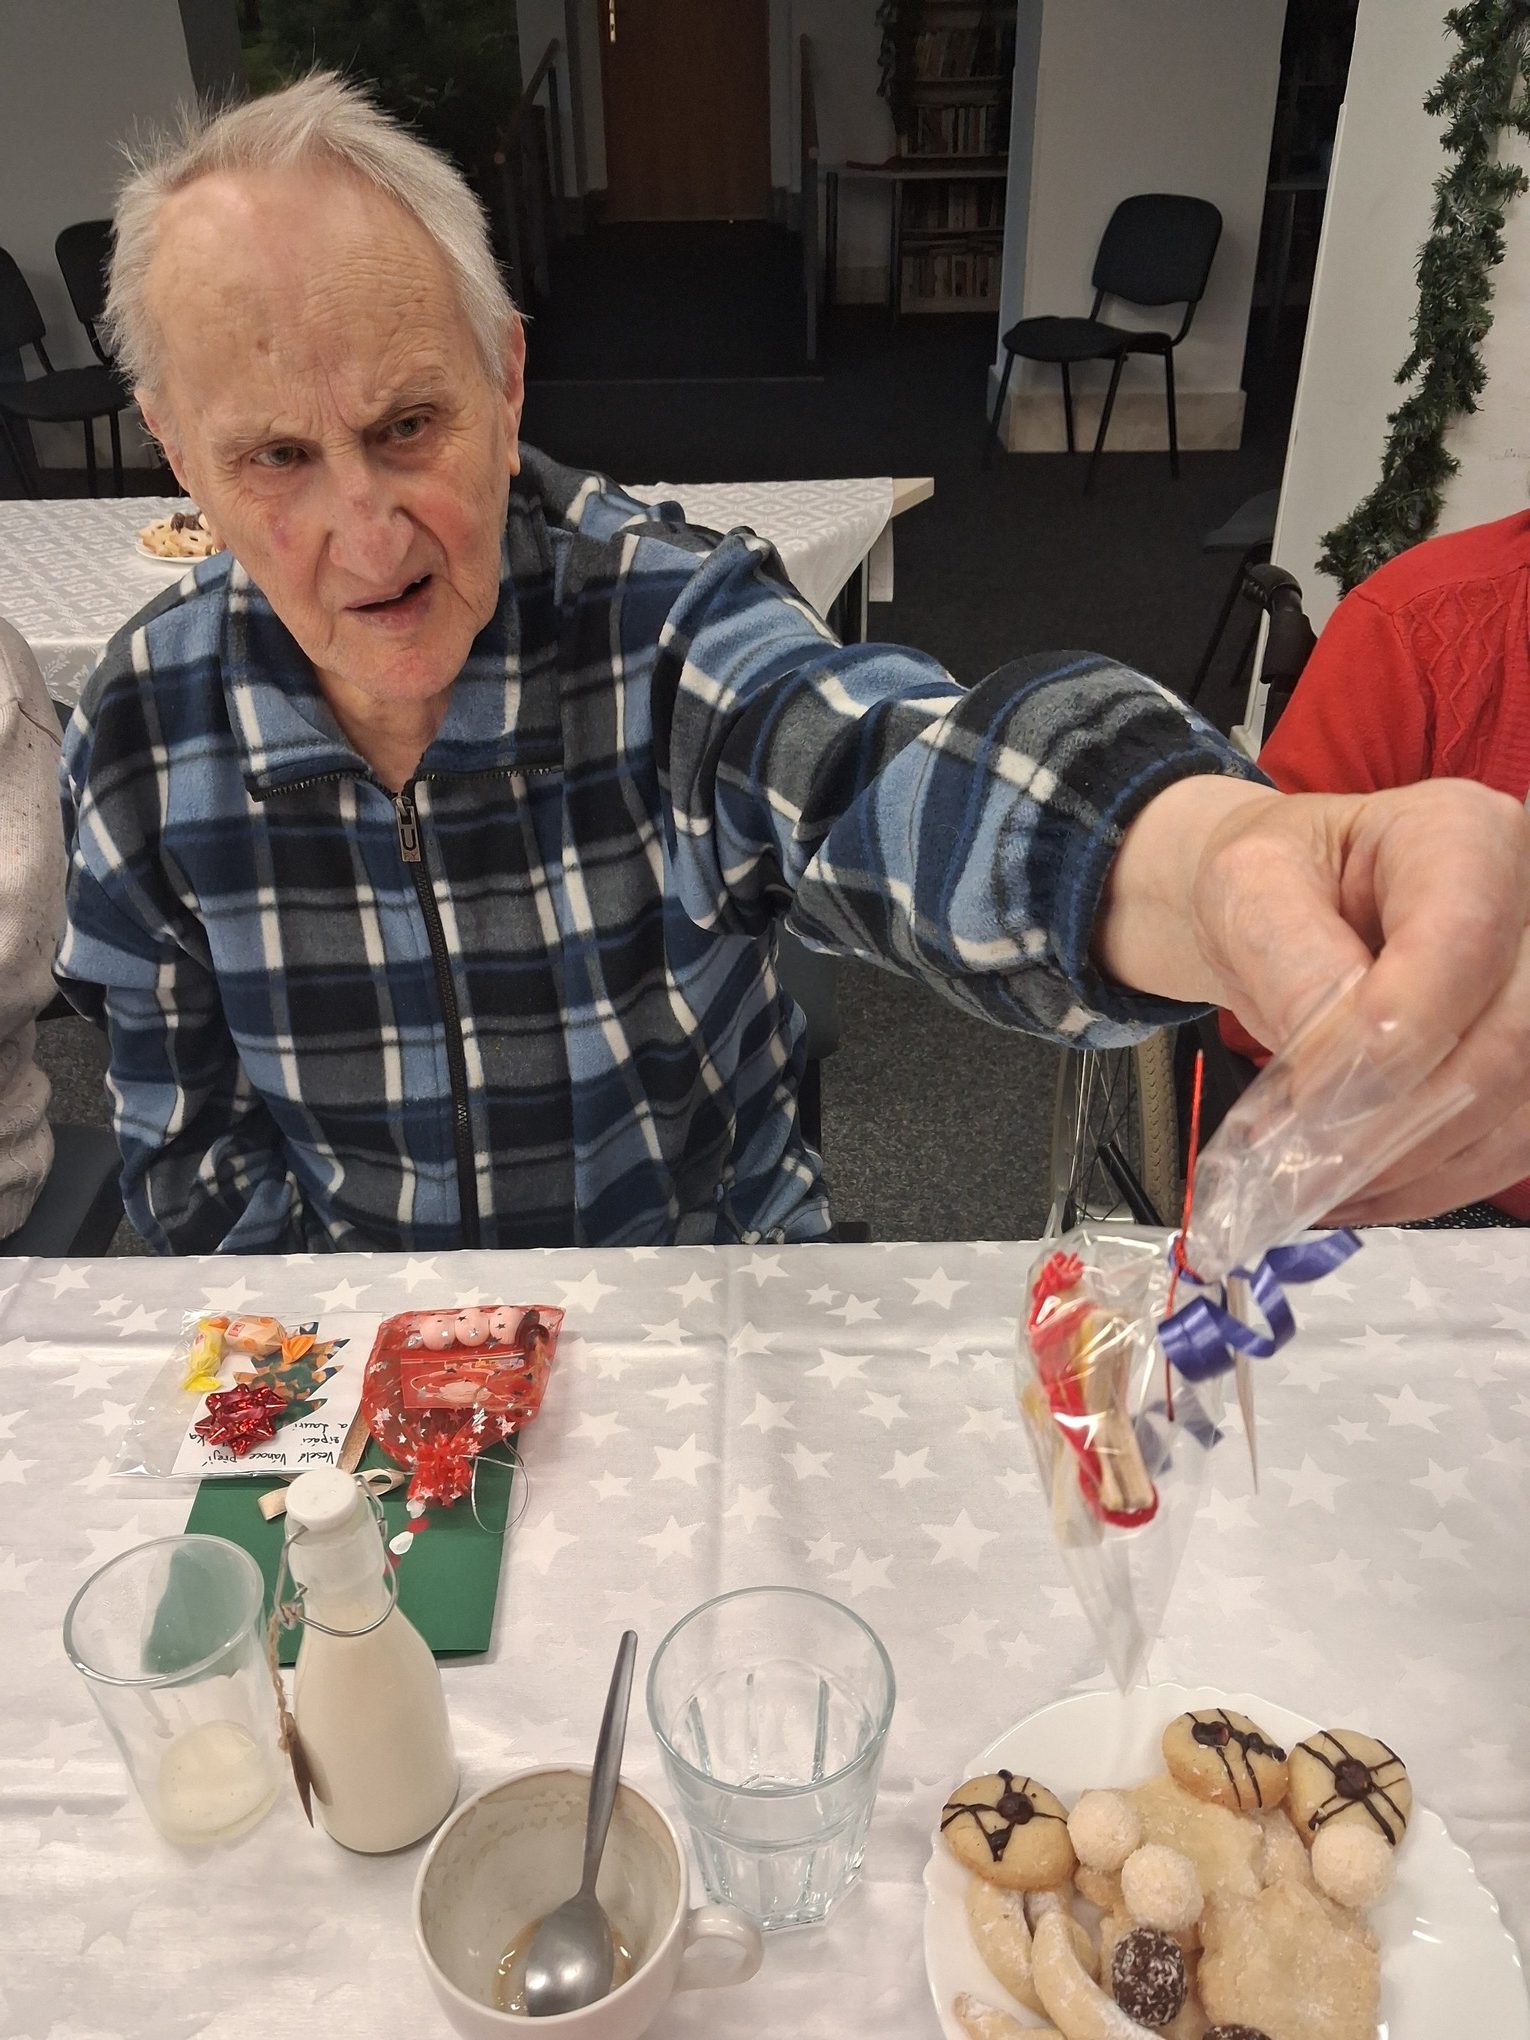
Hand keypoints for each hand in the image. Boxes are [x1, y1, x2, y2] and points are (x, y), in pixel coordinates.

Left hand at [1097, 774, 1529, 1222]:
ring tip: (1320, 1191)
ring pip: (1522, 1103)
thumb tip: (1330, 1080)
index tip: (1315, 1098)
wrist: (1288, 903)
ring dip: (1420, 1166)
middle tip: (1310, 1165)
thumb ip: (1293, 970)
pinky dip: (1435, 1181)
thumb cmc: (1274, 882)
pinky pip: (1513, 1140)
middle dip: (1405, 1118)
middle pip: (1513, 1035)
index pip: (1463, 940)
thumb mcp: (1249, 894)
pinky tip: (1359, 1192)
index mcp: (1463, 833)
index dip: (1400, 1030)